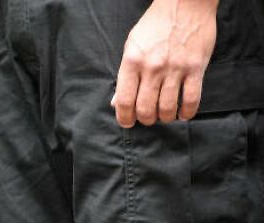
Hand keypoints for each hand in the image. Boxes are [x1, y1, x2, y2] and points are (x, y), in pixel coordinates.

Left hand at [112, 0, 218, 127]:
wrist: (185, 4)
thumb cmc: (155, 25)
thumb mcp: (132, 46)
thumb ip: (124, 76)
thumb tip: (116, 103)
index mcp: (132, 62)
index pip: (124, 101)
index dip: (124, 118)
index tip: (127, 122)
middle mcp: (152, 67)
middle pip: (145, 109)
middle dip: (145, 120)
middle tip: (148, 118)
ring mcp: (175, 68)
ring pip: (168, 108)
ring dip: (165, 118)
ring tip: (164, 115)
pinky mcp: (196, 68)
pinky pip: (192, 99)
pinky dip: (186, 113)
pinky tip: (183, 114)